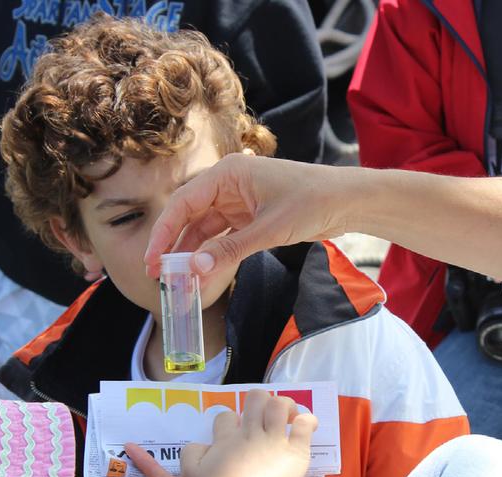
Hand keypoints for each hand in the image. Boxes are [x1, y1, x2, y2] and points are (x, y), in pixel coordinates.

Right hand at [144, 154, 350, 279]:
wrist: (348, 200)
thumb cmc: (312, 202)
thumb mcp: (269, 229)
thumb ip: (230, 250)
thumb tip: (196, 269)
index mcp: (228, 174)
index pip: (183, 203)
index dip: (164, 233)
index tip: (153, 260)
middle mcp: (228, 184)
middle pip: (189, 216)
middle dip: (174, 245)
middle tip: (158, 275)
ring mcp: (239, 200)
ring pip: (205, 228)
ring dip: (192, 252)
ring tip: (178, 279)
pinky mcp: (251, 216)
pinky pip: (223, 235)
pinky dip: (213, 253)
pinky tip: (203, 272)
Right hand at [183, 390, 316, 476]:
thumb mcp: (190, 476)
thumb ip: (192, 454)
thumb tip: (202, 444)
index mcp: (226, 439)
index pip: (226, 416)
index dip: (229, 421)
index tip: (234, 434)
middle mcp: (251, 433)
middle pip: (256, 398)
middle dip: (260, 402)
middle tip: (264, 418)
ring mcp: (274, 440)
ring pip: (280, 405)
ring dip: (286, 406)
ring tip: (288, 418)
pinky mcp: (295, 451)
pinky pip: (305, 425)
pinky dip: (308, 422)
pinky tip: (306, 426)